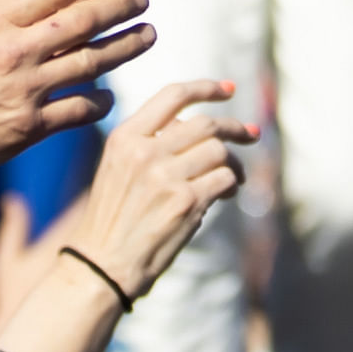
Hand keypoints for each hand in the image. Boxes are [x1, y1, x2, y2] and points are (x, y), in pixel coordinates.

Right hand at [0, 0, 149, 184]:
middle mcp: (16, 55)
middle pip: (83, 23)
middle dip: (120, 6)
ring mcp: (27, 94)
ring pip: (90, 65)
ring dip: (123, 49)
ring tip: (148, 36)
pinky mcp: (29, 130)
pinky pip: (76, 112)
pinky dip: (98, 101)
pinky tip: (110, 93)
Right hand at [62, 79, 252, 299]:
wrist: (102, 264)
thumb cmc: (113, 219)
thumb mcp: (118, 168)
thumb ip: (150, 143)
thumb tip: (199, 127)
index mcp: (124, 137)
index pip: (172, 96)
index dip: (206, 88)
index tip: (229, 89)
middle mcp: (145, 151)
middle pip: (205, 124)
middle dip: (234, 127)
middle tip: (250, 133)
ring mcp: (166, 176)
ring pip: (219, 151)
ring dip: (234, 162)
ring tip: (234, 176)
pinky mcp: (186, 202)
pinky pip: (224, 178)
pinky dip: (232, 183)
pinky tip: (228, 193)